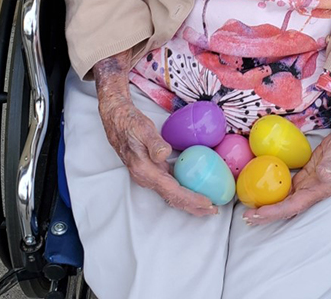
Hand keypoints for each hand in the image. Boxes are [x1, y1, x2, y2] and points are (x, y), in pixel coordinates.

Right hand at [93, 52, 217, 216]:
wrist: (116, 120)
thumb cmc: (131, 124)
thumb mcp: (143, 130)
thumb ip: (154, 144)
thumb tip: (164, 155)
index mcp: (145, 171)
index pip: (172, 191)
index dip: (191, 199)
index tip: (207, 203)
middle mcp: (147, 178)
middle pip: (173, 198)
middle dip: (193, 206)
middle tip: (214, 210)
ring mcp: (149, 176)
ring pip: (171, 194)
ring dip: (189, 200)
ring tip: (207, 204)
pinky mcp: (152, 171)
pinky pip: (170, 185)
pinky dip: (183, 190)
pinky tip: (193, 188)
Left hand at [243, 105, 330, 224]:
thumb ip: (330, 167)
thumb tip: (324, 176)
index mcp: (318, 191)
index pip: (292, 206)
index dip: (275, 212)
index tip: (257, 214)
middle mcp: (310, 192)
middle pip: (285, 208)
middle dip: (266, 215)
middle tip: (246, 217)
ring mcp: (306, 185)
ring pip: (284, 200)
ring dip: (268, 206)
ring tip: (249, 208)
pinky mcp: (304, 177)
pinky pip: (286, 188)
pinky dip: (273, 192)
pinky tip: (261, 190)